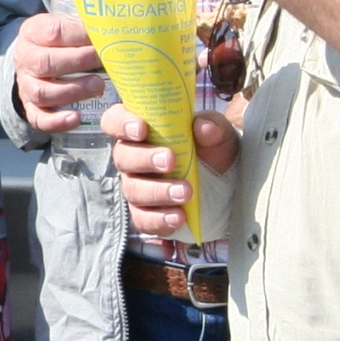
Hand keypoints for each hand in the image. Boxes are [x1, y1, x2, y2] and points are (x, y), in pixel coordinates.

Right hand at [8, 10, 105, 131]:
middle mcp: (25, 59)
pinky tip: (76, 118)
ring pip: (42, 92)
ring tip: (99, 86)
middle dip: (78, 62)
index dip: (79, 35)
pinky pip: (38, 118)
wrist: (35, 59)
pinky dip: (57, 121)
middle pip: (45, 62)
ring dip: (72, 90)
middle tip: (103, 60)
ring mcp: (25, 85)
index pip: (53, 32)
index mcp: (32, 32)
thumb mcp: (65, 24)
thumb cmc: (61, 41)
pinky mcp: (29, 107)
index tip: (102, 37)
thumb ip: (85, 23)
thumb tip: (119, 23)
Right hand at [108, 102, 242, 237]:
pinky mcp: (146, 213)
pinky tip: (178, 217)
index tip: (141, 129)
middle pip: (122, 157)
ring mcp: (137, 186)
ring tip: (185, 192)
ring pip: (132, 189)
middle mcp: (133, 157)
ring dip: (157, 191)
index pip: (114, 121)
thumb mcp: (218, 133)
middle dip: (144, 159)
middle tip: (170, 161)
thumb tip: (203, 128)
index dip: (121, 124)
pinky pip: (142, 219)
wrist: (225, 182)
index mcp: (142, 129)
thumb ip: (212, 126)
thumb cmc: (212, 148)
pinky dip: (159, 219)